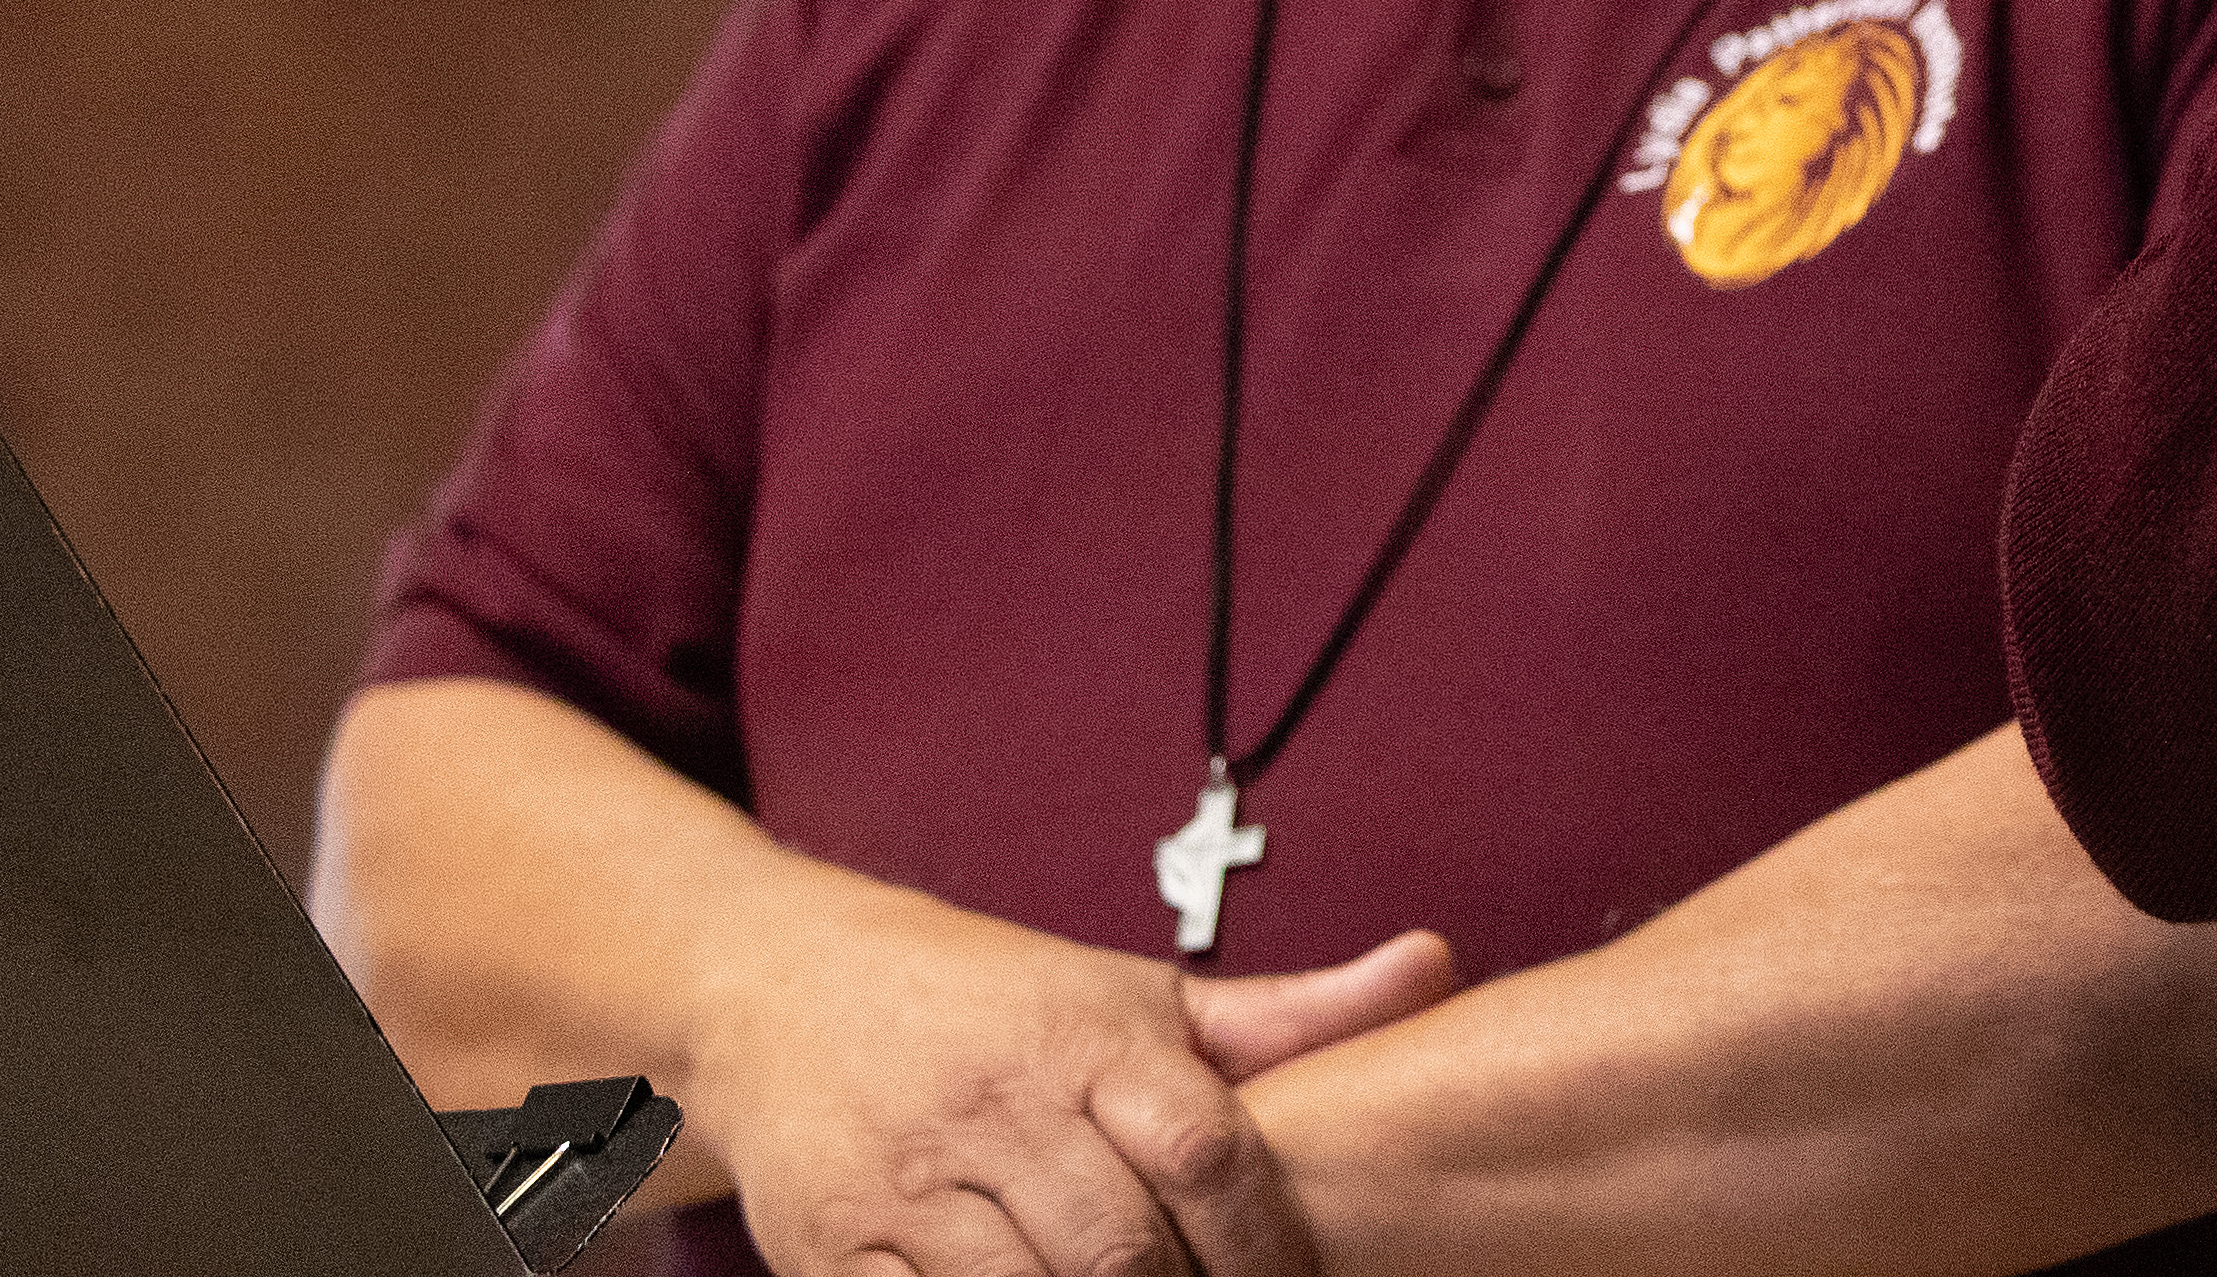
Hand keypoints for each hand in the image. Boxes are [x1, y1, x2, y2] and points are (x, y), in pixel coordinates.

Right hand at [685, 861, 1447, 1276]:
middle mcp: (998, 1107)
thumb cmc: (989, 999)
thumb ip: (1285, 1017)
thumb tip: (1436, 968)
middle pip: (1120, 1252)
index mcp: (1088, 1039)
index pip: (1208, 1156)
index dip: (1268, 1245)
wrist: (780, 985)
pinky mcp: (831, 1247)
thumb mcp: (1135, 994)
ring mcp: (909, 1186)